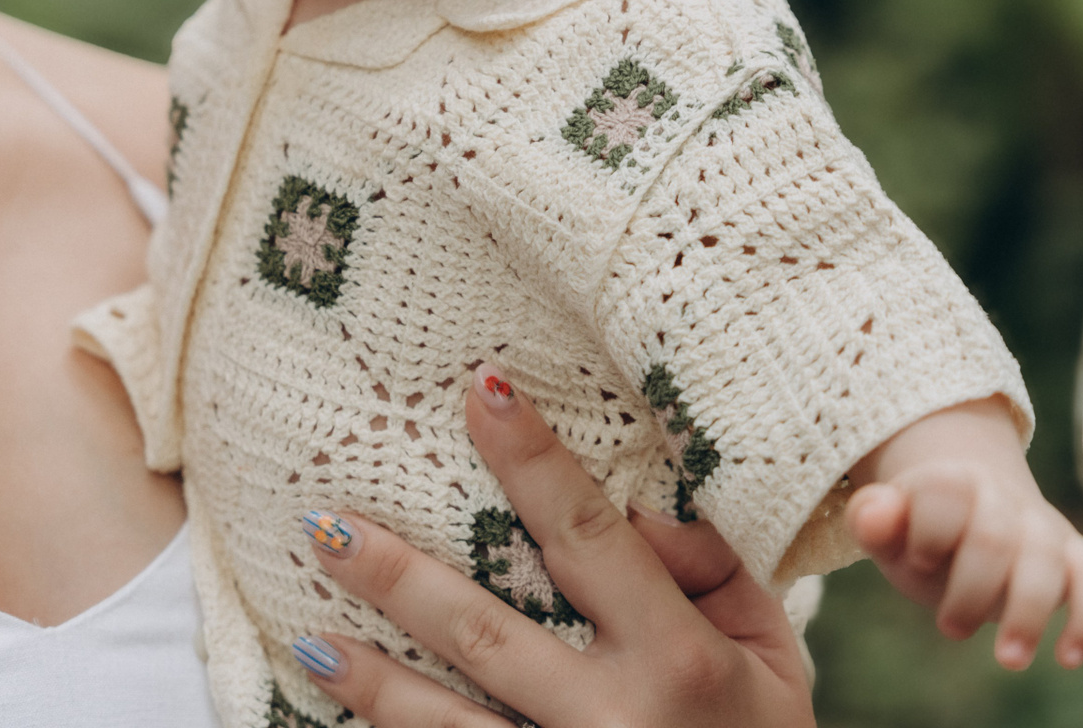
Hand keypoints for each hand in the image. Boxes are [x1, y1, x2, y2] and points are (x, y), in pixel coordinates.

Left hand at [290, 364, 813, 727]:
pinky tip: (344, 710)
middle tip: (321, 522)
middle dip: (397, 576)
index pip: (589, 535)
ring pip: (449, 725)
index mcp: (678, 659)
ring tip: (311, 636)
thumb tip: (633, 505)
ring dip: (374, 681)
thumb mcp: (772, 654)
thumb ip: (713, 569)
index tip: (482, 388)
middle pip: (484, 631)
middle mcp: (612, 719)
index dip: (533, 459)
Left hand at [845, 396, 1082, 670]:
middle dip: (971, 590)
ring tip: (1008, 660)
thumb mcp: (886, 528)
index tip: (916, 560)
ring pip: (1047, 559)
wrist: (968, 519)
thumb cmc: (919, 535)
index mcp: (950, 480)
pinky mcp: (1076, 556)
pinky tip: (1067, 657)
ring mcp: (1043, 525)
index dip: (928, 532)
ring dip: (1028, 612)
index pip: (944, 493)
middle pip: (994, 536)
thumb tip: (874, 513)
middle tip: (951, 628)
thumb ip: (871, 519)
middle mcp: (1002, 497)